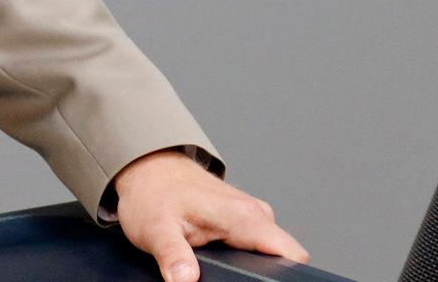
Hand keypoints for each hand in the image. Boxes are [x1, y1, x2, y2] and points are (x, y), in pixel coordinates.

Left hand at [112, 148, 309, 281]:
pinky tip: (221, 258)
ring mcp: (249, 214)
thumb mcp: (155, 229)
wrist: (146, 167)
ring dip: (253, 264)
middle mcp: (253, 212)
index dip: (287, 275)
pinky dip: (245, 255)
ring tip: (221, 267)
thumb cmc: (152, 192)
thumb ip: (174, 256)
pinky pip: (256, 242)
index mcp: (242, 215)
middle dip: (264, 274)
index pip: (291, 253)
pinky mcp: (241, 218)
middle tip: (229, 276)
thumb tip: (185, 280)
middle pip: (282, 255)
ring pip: (269, 250)